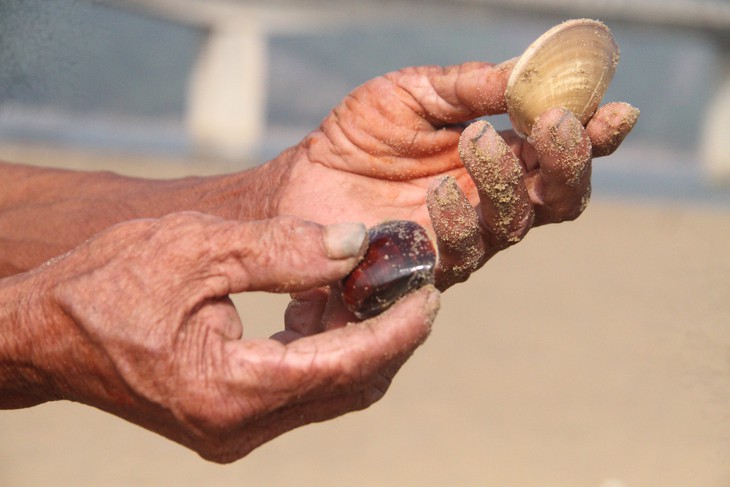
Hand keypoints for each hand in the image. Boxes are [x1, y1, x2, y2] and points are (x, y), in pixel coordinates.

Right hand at [4, 213, 438, 461]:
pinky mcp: (229, 421)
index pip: (341, 366)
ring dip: (367, 350)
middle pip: (347, 390)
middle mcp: (236, 428)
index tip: (430, 295)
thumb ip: (280, 249)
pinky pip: (302, 394)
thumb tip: (356, 246)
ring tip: (390, 299)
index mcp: (226, 391)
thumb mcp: (193, 248)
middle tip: (420, 292)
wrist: (44, 332)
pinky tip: (344, 316)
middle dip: (391, 342)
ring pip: (330, 397)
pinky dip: (333, 358)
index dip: (394, 331)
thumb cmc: (104, 283)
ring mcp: (232, 433)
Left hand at [275, 60, 638, 287]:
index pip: (560, 150)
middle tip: (557, 124)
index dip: (594, 134)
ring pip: (516, 222)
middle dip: (568, 161)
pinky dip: (459, 221)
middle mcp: (493, 200)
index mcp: (500, 155)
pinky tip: (439, 192)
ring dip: (507, 181)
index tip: (615, 112)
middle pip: (558, 195)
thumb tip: (532, 69)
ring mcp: (465, 237)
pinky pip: (462, 252)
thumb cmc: (363, 134)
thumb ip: (470, 87)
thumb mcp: (415, 93)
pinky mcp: (429, 266)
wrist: (306, 178)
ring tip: (478, 141)